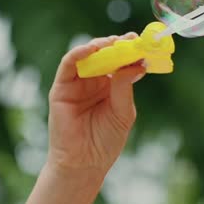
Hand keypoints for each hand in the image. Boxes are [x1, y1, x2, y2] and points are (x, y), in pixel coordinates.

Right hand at [47, 34, 147, 175]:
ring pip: (87, 55)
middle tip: (130, 39)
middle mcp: (94, 81)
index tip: (142, 42)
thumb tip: (135, 64)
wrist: (84, 163)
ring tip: (114, 43)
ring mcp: (77, 83)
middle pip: (105, 54)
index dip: (131, 51)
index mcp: (111, 86)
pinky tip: (92, 49)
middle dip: (117, 44)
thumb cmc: (105, 141)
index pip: (121, 62)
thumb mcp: (123, 113)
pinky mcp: (61, 87)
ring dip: (100, 45)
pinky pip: (68, 64)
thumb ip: (125, 87)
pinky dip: (79, 53)